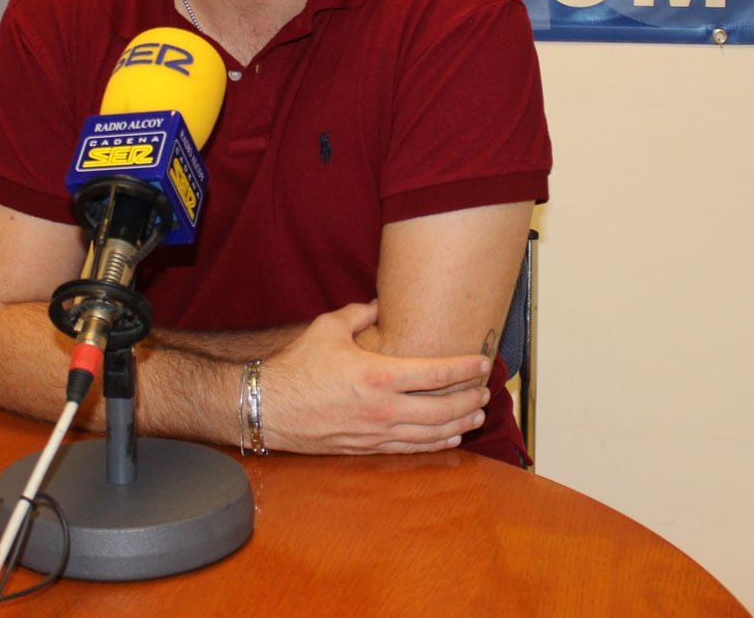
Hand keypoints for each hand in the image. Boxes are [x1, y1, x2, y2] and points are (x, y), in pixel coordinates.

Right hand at [257, 302, 490, 455]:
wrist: (268, 408)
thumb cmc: (298, 366)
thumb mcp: (328, 328)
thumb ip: (358, 314)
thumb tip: (377, 305)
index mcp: (379, 375)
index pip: (436, 373)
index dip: (465, 368)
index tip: (483, 362)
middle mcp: (384, 408)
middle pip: (443, 408)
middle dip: (469, 399)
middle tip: (485, 391)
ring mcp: (377, 432)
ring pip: (431, 433)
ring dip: (459, 424)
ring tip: (477, 415)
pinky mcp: (367, 448)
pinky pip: (411, 449)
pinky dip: (435, 444)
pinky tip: (450, 439)